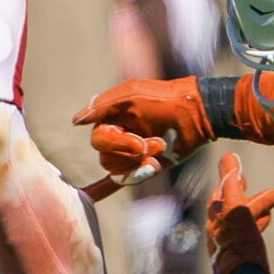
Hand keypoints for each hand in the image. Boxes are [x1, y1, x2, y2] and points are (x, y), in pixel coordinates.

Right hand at [76, 75, 216, 185]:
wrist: (197, 115)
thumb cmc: (164, 101)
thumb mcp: (131, 96)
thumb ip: (102, 106)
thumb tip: (76, 121)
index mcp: (111, 117)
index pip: (97, 139)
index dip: (116, 144)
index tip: (138, 142)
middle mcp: (118, 134)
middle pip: (105, 157)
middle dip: (131, 153)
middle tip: (154, 142)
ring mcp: (130, 151)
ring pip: (115, 169)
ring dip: (139, 162)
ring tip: (160, 146)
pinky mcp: (143, 163)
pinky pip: (129, 178)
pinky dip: (141, 173)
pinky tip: (156, 163)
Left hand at [205, 153, 273, 273]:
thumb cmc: (238, 242)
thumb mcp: (236, 205)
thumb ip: (231, 181)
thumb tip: (228, 155)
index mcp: (215, 222)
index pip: (220, 196)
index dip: (231, 183)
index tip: (243, 175)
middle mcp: (218, 236)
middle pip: (234, 211)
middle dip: (251, 200)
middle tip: (271, 193)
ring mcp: (229, 251)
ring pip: (243, 226)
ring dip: (257, 214)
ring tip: (273, 209)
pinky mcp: (240, 263)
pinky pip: (248, 242)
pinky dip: (257, 230)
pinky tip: (265, 230)